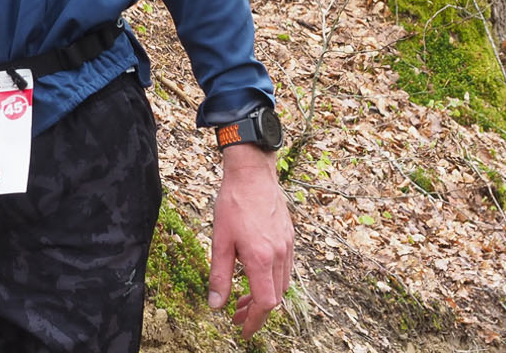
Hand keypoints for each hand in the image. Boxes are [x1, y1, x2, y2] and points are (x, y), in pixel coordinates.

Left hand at [208, 142, 293, 335]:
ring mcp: (288, 246)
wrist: (253, 172)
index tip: (243, 331)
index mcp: (261, 258)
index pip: (265, 303)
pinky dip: (272, 279)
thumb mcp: (220, 240)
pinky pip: (285, 268)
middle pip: (275, 297)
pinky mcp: (289, 237)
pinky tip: (256, 274)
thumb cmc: (233, 203)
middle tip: (237, 316)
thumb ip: (219, 275)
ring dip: (264, 296)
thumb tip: (216, 306)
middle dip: (256, 312)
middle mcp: (280, 255)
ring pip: (282, 284)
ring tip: (243, 298)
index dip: (254, 321)